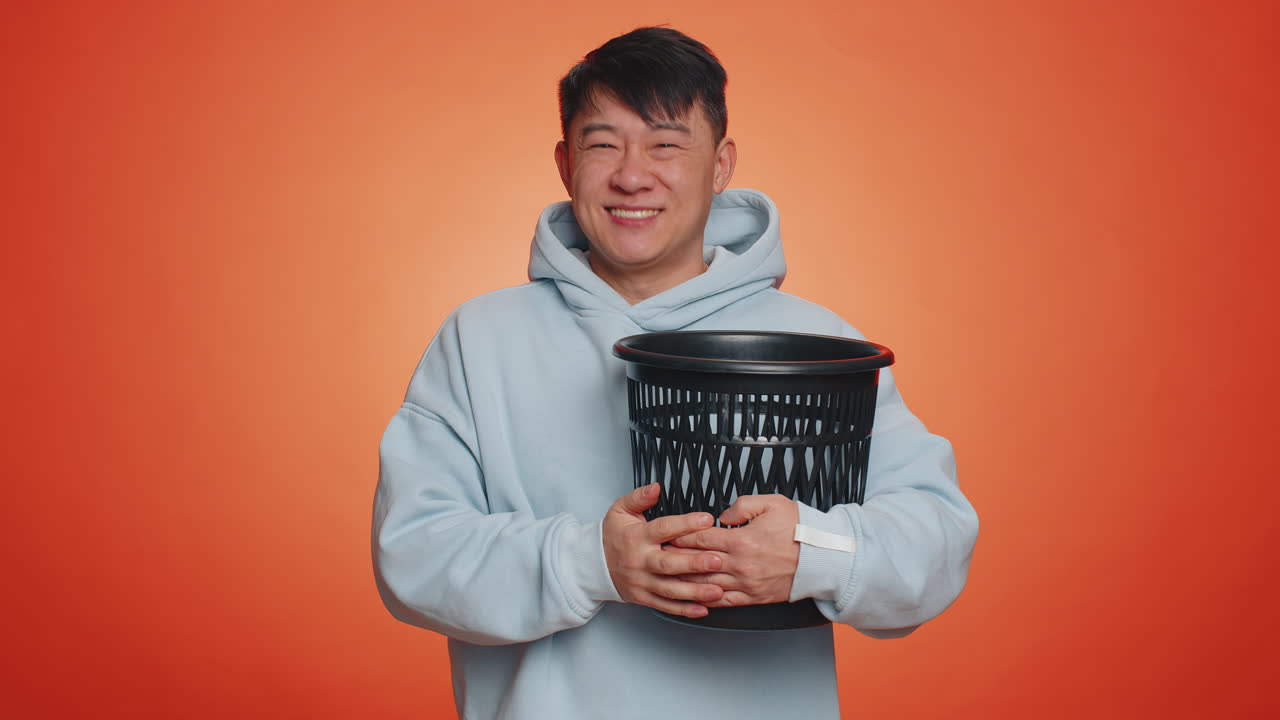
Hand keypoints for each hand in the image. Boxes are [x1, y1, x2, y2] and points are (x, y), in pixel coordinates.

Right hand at [602, 483, 725, 618]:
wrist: (592, 565)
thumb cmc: (613, 536)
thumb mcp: (620, 510)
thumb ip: (639, 497)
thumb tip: (656, 487)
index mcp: (637, 537)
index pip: (663, 529)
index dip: (685, 524)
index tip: (707, 519)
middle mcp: (640, 561)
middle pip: (668, 564)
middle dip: (694, 563)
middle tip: (717, 560)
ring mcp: (642, 582)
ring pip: (670, 589)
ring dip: (695, 591)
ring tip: (717, 591)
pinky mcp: (643, 598)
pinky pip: (666, 605)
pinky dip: (684, 609)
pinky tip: (703, 609)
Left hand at [666, 494, 799, 606]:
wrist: (824, 559)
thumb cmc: (801, 530)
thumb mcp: (773, 503)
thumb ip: (743, 505)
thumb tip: (724, 514)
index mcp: (741, 540)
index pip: (700, 538)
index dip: (679, 535)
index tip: (666, 533)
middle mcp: (740, 565)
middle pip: (696, 562)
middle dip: (674, 558)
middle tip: (657, 554)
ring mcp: (745, 584)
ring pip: (705, 584)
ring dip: (683, 581)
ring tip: (666, 577)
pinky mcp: (753, 597)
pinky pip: (722, 601)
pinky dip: (704, 600)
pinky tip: (691, 598)